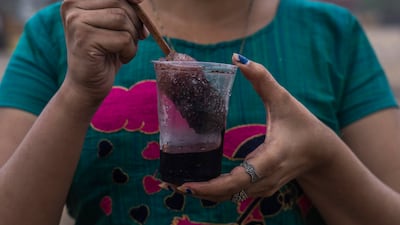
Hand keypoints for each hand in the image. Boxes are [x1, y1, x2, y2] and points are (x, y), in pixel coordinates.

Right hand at [60, 0, 147, 103]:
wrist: (88, 84)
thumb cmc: (105, 53)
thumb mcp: (116, 24)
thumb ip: (124, 7)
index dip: (132, 0)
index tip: (140, 4)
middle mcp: (72, 5)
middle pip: (121, 3)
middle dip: (135, 22)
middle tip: (135, 38)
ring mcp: (76, 21)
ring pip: (123, 19)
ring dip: (132, 39)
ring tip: (123, 50)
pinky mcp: (84, 39)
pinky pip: (123, 39)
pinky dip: (130, 51)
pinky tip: (121, 58)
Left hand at [175, 54, 336, 201]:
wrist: (321, 153)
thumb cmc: (303, 125)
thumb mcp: (284, 99)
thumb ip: (262, 78)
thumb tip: (237, 57)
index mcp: (271, 157)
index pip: (239, 179)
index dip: (212, 186)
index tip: (187, 185)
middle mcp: (266, 178)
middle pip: (229, 193)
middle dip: (201, 192)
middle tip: (172, 184)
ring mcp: (264, 188)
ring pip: (231, 197)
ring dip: (206, 193)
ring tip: (179, 184)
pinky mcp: (261, 189)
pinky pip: (235, 194)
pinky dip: (217, 192)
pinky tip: (200, 185)